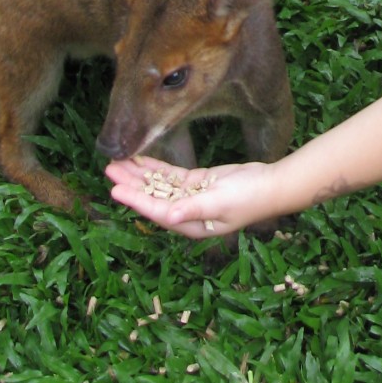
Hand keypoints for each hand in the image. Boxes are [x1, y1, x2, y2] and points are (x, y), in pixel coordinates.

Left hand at [105, 156, 274, 239]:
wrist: (271, 185)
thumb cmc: (250, 198)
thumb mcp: (221, 202)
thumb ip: (194, 208)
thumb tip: (168, 216)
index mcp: (190, 223)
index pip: (156, 210)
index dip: (135, 200)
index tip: (115, 189)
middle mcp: (186, 212)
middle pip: (152, 196)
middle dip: (131, 183)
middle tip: (110, 168)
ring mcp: (191, 196)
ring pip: (159, 184)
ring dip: (140, 173)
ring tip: (120, 160)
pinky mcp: (198, 182)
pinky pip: (172, 176)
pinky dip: (157, 168)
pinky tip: (143, 159)